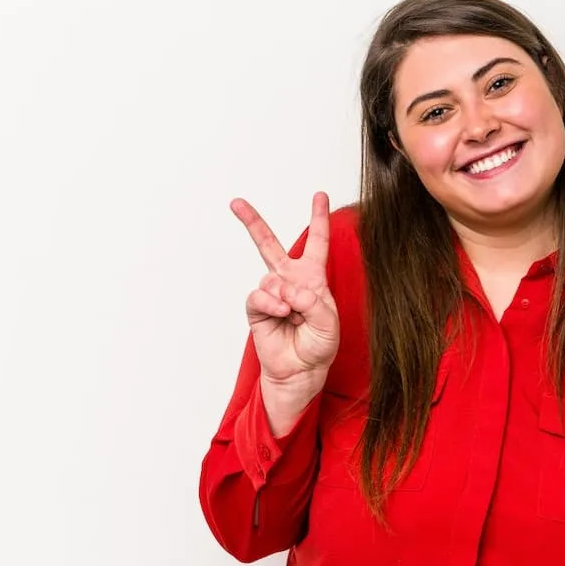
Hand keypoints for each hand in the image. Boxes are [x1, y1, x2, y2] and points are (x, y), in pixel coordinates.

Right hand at [230, 192, 338, 388]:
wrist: (300, 370)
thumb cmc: (318, 346)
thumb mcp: (329, 322)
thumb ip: (313, 302)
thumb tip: (288, 290)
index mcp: (312, 278)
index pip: (316, 243)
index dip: (318, 219)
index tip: (319, 195)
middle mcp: (289, 281)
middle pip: (269, 245)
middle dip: (252, 223)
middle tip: (236, 203)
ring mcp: (271, 294)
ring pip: (270, 278)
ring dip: (284, 295)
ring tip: (292, 314)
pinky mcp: (257, 308)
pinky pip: (259, 295)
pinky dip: (271, 302)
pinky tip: (281, 312)